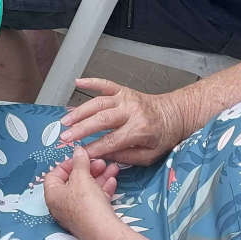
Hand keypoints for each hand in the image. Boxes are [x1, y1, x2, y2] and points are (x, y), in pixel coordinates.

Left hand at [42, 146, 119, 233]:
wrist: (102, 231)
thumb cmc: (86, 206)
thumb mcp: (81, 176)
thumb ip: (79, 161)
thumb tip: (78, 151)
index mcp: (53, 194)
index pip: (55, 174)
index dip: (68, 163)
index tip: (79, 157)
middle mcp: (62, 205)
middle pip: (74, 181)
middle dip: (88, 169)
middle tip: (98, 162)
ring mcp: (77, 212)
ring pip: (87, 189)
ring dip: (99, 177)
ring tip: (111, 168)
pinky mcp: (90, 217)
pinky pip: (96, 199)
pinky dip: (103, 189)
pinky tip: (112, 181)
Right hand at [56, 77, 184, 164]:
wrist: (175, 114)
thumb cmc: (164, 136)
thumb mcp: (149, 155)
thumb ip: (126, 157)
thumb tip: (103, 156)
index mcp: (140, 129)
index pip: (111, 141)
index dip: (94, 148)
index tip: (80, 154)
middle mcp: (132, 111)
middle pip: (101, 120)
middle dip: (81, 129)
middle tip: (66, 137)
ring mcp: (126, 98)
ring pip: (98, 103)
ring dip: (80, 111)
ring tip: (66, 120)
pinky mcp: (123, 90)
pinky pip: (105, 84)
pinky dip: (90, 82)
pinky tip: (77, 82)